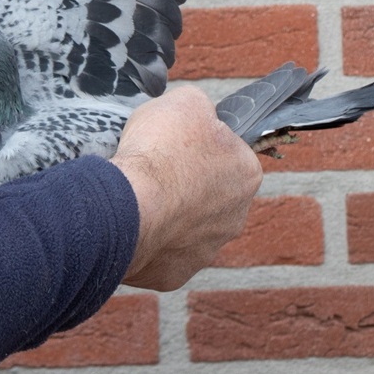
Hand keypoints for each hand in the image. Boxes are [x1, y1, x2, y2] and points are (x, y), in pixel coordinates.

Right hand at [112, 86, 261, 290]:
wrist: (127, 204)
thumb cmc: (160, 150)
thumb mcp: (186, 100)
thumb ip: (201, 106)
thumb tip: (201, 114)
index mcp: (247, 172)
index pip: (228, 152)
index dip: (199, 143)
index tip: (176, 142)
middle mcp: (236, 216)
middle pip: (209, 191)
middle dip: (186, 180)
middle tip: (156, 168)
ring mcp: (206, 250)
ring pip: (188, 224)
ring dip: (169, 211)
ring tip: (141, 194)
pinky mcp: (175, 273)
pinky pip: (163, 250)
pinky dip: (149, 235)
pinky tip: (133, 220)